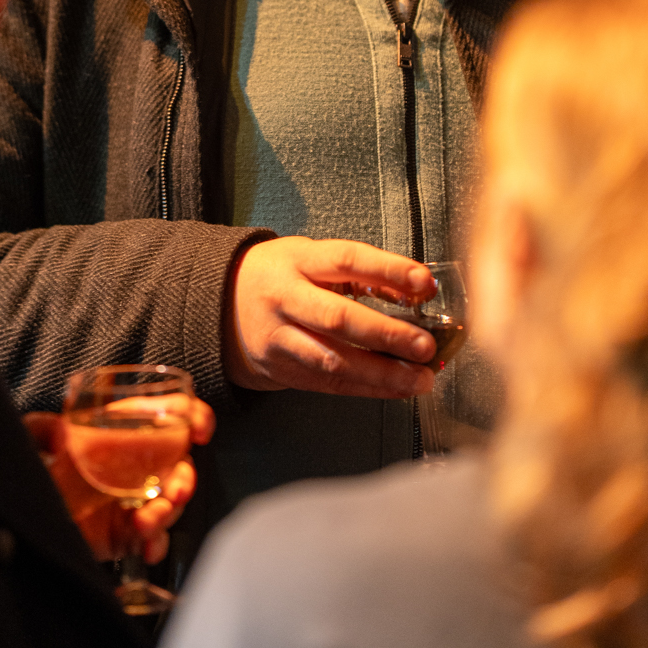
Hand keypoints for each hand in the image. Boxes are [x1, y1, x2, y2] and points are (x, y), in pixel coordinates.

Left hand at [25, 402, 215, 565]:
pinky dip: (155, 544)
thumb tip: (59, 435)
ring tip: (144, 523)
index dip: (193, 416)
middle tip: (174, 491)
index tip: (198, 430)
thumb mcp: (30, 435)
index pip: (171, 414)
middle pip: (180, 466)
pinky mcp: (124, 533)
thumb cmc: (31, 466)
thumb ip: (41, 429)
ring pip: (169, 505)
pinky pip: (153, 540)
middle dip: (185, 480)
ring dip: (166, 514)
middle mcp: (134, 464)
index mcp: (122, 430)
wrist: (24, 512)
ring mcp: (132, 500)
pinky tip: (145, 546)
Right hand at [224, 236, 438, 395]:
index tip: (424, 283)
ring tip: (420, 378)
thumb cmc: (280, 276)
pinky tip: (395, 389)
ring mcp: (280, 338)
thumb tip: (415, 293)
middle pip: (337, 318)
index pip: (346, 260)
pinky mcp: (281, 370)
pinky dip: (367, 389)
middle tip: (425, 345)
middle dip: (386, 334)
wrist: (222, 305)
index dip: (387, 270)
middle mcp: (285, 299)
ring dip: (382, 374)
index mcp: (298, 261)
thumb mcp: (311, 258)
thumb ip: (358, 273)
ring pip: (333, 361)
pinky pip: (329, 384)